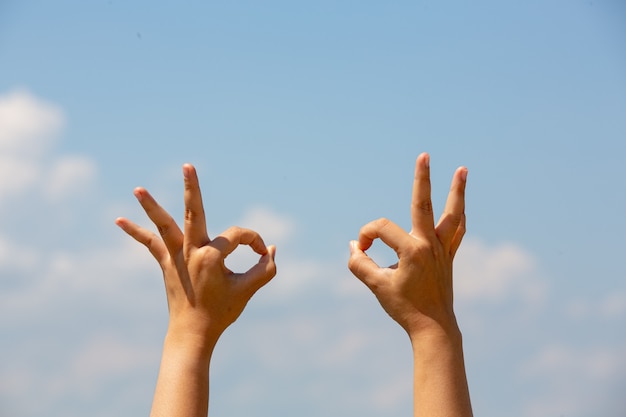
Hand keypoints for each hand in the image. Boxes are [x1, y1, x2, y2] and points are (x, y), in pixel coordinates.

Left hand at [115, 164, 276, 347]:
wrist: (192, 334)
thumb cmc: (222, 312)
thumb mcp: (248, 290)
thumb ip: (265, 268)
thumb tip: (270, 249)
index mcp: (212, 256)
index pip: (238, 236)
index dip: (254, 242)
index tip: (261, 255)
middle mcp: (191, 252)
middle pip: (193, 212)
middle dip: (192, 188)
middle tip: (187, 165)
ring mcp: (175, 257)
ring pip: (163, 226)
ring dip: (150, 206)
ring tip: (136, 189)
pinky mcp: (166, 264)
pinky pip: (150, 244)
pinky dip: (136, 232)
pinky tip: (119, 220)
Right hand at [348, 153, 466, 338]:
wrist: (433, 328)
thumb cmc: (404, 307)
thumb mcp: (376, 285)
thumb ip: (359, 263)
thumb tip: (354, 246)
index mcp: (412, 250)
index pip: (381, 229)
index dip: (366, 236)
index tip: (361, 252)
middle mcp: (430, 245)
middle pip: (424, 204)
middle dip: (422, 179)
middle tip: (424, 155)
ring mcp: (443, 249)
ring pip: (452, 214)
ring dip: (457, 192)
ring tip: (463, 169)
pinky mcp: (449, 257)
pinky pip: (458, 232)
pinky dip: (459, 216)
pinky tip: (461, 205)